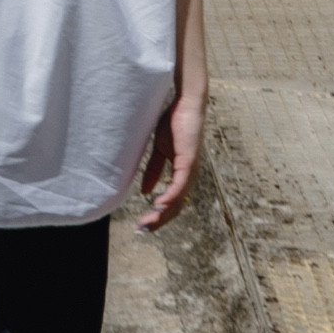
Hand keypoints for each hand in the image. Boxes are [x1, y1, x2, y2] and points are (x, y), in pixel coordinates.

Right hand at [137, 93, 204, 230]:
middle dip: (159, 220)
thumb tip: (145, 191)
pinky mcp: (189, 161)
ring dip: (162, 213)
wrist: (185, 103)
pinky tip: (158, 205)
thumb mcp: (159, 150)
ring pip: (178, 200)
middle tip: (142, 229)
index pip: (172, 202)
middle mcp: (189, 176)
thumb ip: (154, 170)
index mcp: (183, 174)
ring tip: (148, 222)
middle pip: (176, 206)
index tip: (143, 223)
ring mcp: (191, 170)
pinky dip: (169, 197)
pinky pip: (179, 184)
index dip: (159, 214)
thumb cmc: (174, 123)